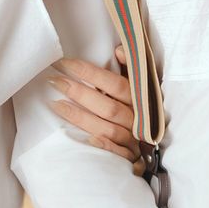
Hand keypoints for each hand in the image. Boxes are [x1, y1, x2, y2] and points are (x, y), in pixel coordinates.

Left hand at [48, 45, 144, 172]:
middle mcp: (137, 118)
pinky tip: (86, 139)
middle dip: (80, 93)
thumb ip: (130, 68)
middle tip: (54, 81)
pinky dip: (103, 146)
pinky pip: (116, 153)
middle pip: (108, 106)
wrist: (154, 144)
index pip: (115, 84)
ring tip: (56, 105)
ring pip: (107, 128)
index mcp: (140, 99)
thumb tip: (119, 50)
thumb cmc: (139, 110)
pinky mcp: (129, 157)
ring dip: (81, 117)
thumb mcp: (139, 87)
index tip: (65, 63)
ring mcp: (133, 139)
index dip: (90, 73)